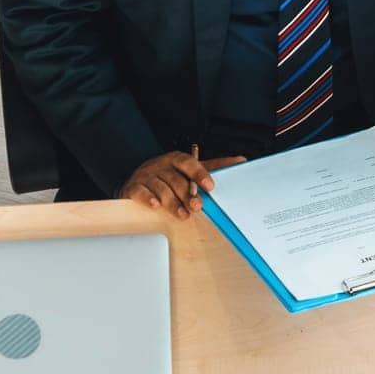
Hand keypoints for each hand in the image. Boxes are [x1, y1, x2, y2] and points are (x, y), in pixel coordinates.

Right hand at [122, 151, 245, 219]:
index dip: (200, 173)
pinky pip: (141, 192)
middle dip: (187, 194)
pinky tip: (156, 205)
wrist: (139, 179)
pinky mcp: (134, 187)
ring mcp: (147, 176)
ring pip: (161, 188)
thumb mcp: (191, 169)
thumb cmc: (170, 175)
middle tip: (197, 206)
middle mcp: (161, 165)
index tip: (210, 186)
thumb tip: (241, 161)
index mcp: (177, 159)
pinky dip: (148, 198)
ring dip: (172, 202)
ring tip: (182, 214)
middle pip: (176, 180)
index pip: (189, 163)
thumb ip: (215, 167)